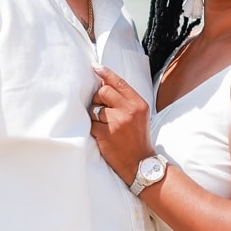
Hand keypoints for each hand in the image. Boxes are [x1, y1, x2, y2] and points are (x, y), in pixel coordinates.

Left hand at [89, 65, 153, 184]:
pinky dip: (93, 128)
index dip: (105, 73)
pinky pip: (91, 124)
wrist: (140, 162)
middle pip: (103, 92)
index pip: (119, 82)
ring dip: (95, 116)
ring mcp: (117, 122)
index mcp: (138, 104)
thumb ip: (126, 99)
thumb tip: (105, 83)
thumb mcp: (140, 115)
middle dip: (98, 99)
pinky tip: (102, 134)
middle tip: (102, 110)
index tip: (95, 67)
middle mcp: (129, 110)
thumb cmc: (137, 137)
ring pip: (94, 108)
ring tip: (105, 125)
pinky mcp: (106, 134)